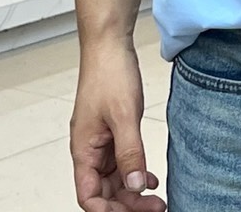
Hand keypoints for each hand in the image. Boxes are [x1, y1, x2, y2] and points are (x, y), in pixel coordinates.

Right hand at [70, 42, 166, 211]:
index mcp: (83, 150)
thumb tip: (134, 187)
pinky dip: (134, 172)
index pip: (89, 196)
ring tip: (157, 199)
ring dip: (132, 191)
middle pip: (103, 192)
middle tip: (156, 208)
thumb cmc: (110, 74)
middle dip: (126, 204)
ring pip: (113, 179)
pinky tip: (150, 177)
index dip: (109, 211)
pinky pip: (121, 161)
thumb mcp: (124, 115)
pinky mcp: (112, 131)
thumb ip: (130, 152)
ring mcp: (100, 141)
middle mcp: (89, 150)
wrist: (110, 45)